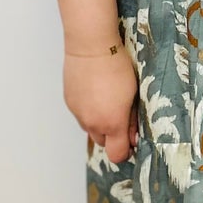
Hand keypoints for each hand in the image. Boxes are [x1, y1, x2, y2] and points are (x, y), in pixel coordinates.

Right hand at [64, 37, 138, 162]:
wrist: (91, 47)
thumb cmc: (117, 66)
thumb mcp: (133, 95)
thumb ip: (132, 120)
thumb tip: (133, 138)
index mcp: (112, 123)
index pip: (117, 155)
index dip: (125, 151)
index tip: (131, 141)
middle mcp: (92, 122)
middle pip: (102, 143)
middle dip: (112, 136)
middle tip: (121, 117)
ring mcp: (78, 113)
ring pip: (90, 128)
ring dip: (99, 123)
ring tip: (107, 102)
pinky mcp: (69, 102)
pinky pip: (80, 115)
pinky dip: (88, 111)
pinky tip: (96, 94)